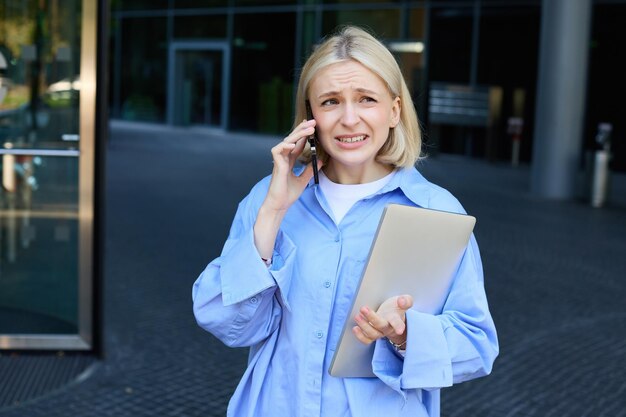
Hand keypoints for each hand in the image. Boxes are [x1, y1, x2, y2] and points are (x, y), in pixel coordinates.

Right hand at [253, 120, 322, 258]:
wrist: (280, 205)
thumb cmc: (288, 194)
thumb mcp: (303, 180)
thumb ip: (309, 170)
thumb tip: (320, 160)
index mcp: (289, 161)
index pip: (297, 143)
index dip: (304, 134)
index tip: (313, 126)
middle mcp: (283, 158)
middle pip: (292, 139)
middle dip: (302, 129)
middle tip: (313, 122)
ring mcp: (279, 161)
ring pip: (286, 141)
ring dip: (297, 134)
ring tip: (308, 130)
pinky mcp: (276, 166)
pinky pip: (277, 151)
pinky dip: (285, 146)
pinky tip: (294, 144)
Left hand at [352, 295, 413, 346]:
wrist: (392, 316)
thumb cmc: (396, 307)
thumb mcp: (404, 301)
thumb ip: (406, 301)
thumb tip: (401, 301)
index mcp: (396, 319)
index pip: (398, 322)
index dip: (399, 326)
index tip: (399, 330)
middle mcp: (388, 328)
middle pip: (381, 325)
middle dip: (372, 318)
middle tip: (363, 308)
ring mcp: (380, 332)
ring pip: (373, 334)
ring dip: (364, 326)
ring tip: (357, 316)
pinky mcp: (372, 335)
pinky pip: (367, 340)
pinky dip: (360, 336)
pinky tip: (355, 328)